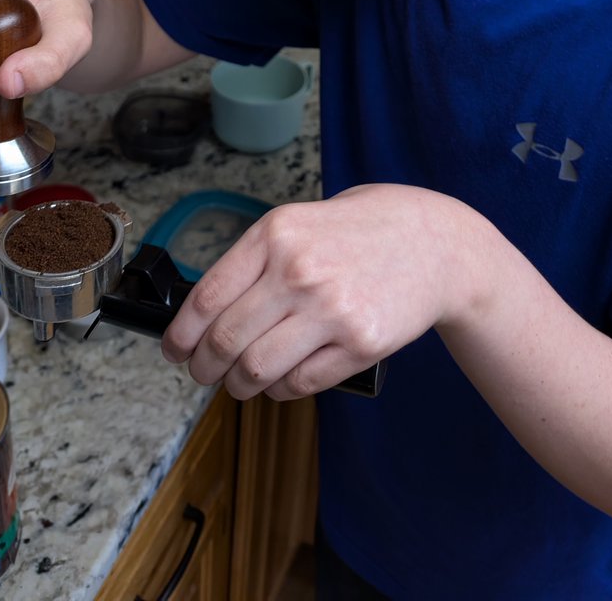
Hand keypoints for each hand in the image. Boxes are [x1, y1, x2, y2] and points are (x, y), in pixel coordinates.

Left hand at [161, 184, 483, 399]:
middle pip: (225, 340)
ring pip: (256, 370)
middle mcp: (298, 271)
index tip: (174, 351)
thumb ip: (258, 260)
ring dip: (238, 385)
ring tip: (239, 382)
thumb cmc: (364, 230)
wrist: (436, 242)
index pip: (206, 297)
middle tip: (203, 373)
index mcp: (276, 234)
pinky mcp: (360, 344)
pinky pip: (300, 383)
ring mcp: (331, 310)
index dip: (181, 335)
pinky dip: (281, 390)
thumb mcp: (302, 222)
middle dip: (204, 367)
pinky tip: (281, 379)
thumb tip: (207, 311)